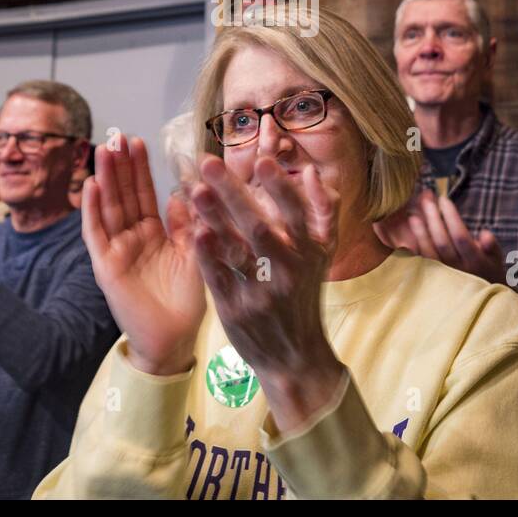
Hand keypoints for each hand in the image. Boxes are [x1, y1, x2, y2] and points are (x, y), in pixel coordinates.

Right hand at [80, 135, 205, 375]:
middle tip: (117, 134)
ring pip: (108, 207)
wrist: (174, 340)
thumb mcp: (194, 253)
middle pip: (123, 194)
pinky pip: (96, 233)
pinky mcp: (106, 266)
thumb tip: (180, 192)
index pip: (144, 194)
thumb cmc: (186, 301)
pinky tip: (91, 185)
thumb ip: (187, 224)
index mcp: (153, 234)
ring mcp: (116, 251)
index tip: (139, 141)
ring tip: (103, 150)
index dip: (140, 169)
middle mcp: (132, 238)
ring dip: (105, 178)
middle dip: (120, 165)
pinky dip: (92, 209)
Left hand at [187, 155, 344, 429]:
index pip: (297, 214)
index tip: (261, 161)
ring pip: (237, 250)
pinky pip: (220, 278)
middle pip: (260, 226)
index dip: (280, 188)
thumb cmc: (304, 293)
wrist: (294, 355)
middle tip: (209, 162)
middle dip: (234, 192)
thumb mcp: (323, 253)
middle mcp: (287, 270)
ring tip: (194, 190)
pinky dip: (208, 256)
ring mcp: (261, 292)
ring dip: (215, 219)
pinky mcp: (236, 311)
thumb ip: (322, 210)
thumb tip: (309, 172)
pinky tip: (195, 231)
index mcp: (310, 251)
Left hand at [374, 189, 505, 282]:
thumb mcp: (496, 259)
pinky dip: (413, 248)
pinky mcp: (432, 280)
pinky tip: (407, 237)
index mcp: (475, 262)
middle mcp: (458, 270)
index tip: (443, 199)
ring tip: (413, 214)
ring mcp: (443, 276)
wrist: (481, 301)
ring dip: (420, 233)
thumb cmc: (489, 272)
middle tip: (426, 200)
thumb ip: (491, 246)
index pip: (461, 236)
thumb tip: (485, 234)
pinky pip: (419, 263)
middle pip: (441, 242)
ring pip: (428, 253)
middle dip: (433, 219)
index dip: (451, 217)